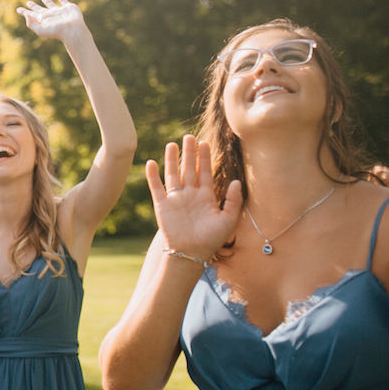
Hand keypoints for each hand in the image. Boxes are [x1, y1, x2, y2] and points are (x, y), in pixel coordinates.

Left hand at [16, 0, 88, 43]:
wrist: (72, 30)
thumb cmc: (56, 31)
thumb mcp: (40, 30)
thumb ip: (31, 23)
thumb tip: (26, 14)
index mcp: (42, 20)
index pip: (31, 15)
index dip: (24, 12)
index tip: (18, 9)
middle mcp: (50, 15)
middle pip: (39, 10)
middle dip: (33, 6)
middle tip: (28, 2)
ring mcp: (59, 11)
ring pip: (51, 5)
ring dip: (47, 2)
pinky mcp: (68, 8)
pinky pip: (64, 1)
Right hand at [145, 135, 241, 260]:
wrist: (191, 253)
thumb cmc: (212, 239)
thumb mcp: (229, 220)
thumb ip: (234, 201)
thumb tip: (237, 181)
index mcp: (206, 197)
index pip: (205, 172)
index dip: (205, 158)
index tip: (205, 142)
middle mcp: (190, 195)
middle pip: (189, 169)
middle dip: (189, 153)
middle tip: (189, 136)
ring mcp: (175, 199)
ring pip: (172, 174)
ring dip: (172, 159)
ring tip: (172, 144)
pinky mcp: (162, 205)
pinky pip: (156, 187)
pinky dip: (153, 175)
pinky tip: (151, 162)